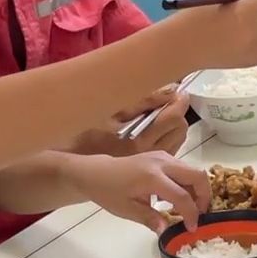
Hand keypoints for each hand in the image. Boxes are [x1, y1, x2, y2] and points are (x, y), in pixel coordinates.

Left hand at [68, 152, 210, 232]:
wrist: (96, 172)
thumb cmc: (108, 192)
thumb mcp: (127, 209)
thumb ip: (150, 219)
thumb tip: (166, 230)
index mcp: (151, 177)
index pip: (182, 196)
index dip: (191, 214)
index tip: (192, 228)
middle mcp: (162, 163)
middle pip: (197, 176)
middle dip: (204, 196)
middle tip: (199, 214)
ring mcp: (163, 157)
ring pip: (193, 171)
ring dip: (197, 189)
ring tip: (188, 208)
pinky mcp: (162, 156)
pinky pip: (183, 169)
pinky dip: (187, 183)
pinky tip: (175, 197)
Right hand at [71, 89, 189, 156]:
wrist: (76, 167)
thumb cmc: (86, 135)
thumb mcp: (111, 111)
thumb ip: (143, 100)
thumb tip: (171, 90)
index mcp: (138, 139)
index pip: (173, 118)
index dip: (179, 102)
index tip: (179, 91)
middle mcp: (148, 154)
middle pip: (180, 129)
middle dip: (179, 113)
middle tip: (170, 101)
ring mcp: (150, 162)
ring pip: (178, 140)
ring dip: (175, 125)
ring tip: (163, 114)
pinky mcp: (149, 167)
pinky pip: (170, 148)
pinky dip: (170, 136)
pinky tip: (156, 129)